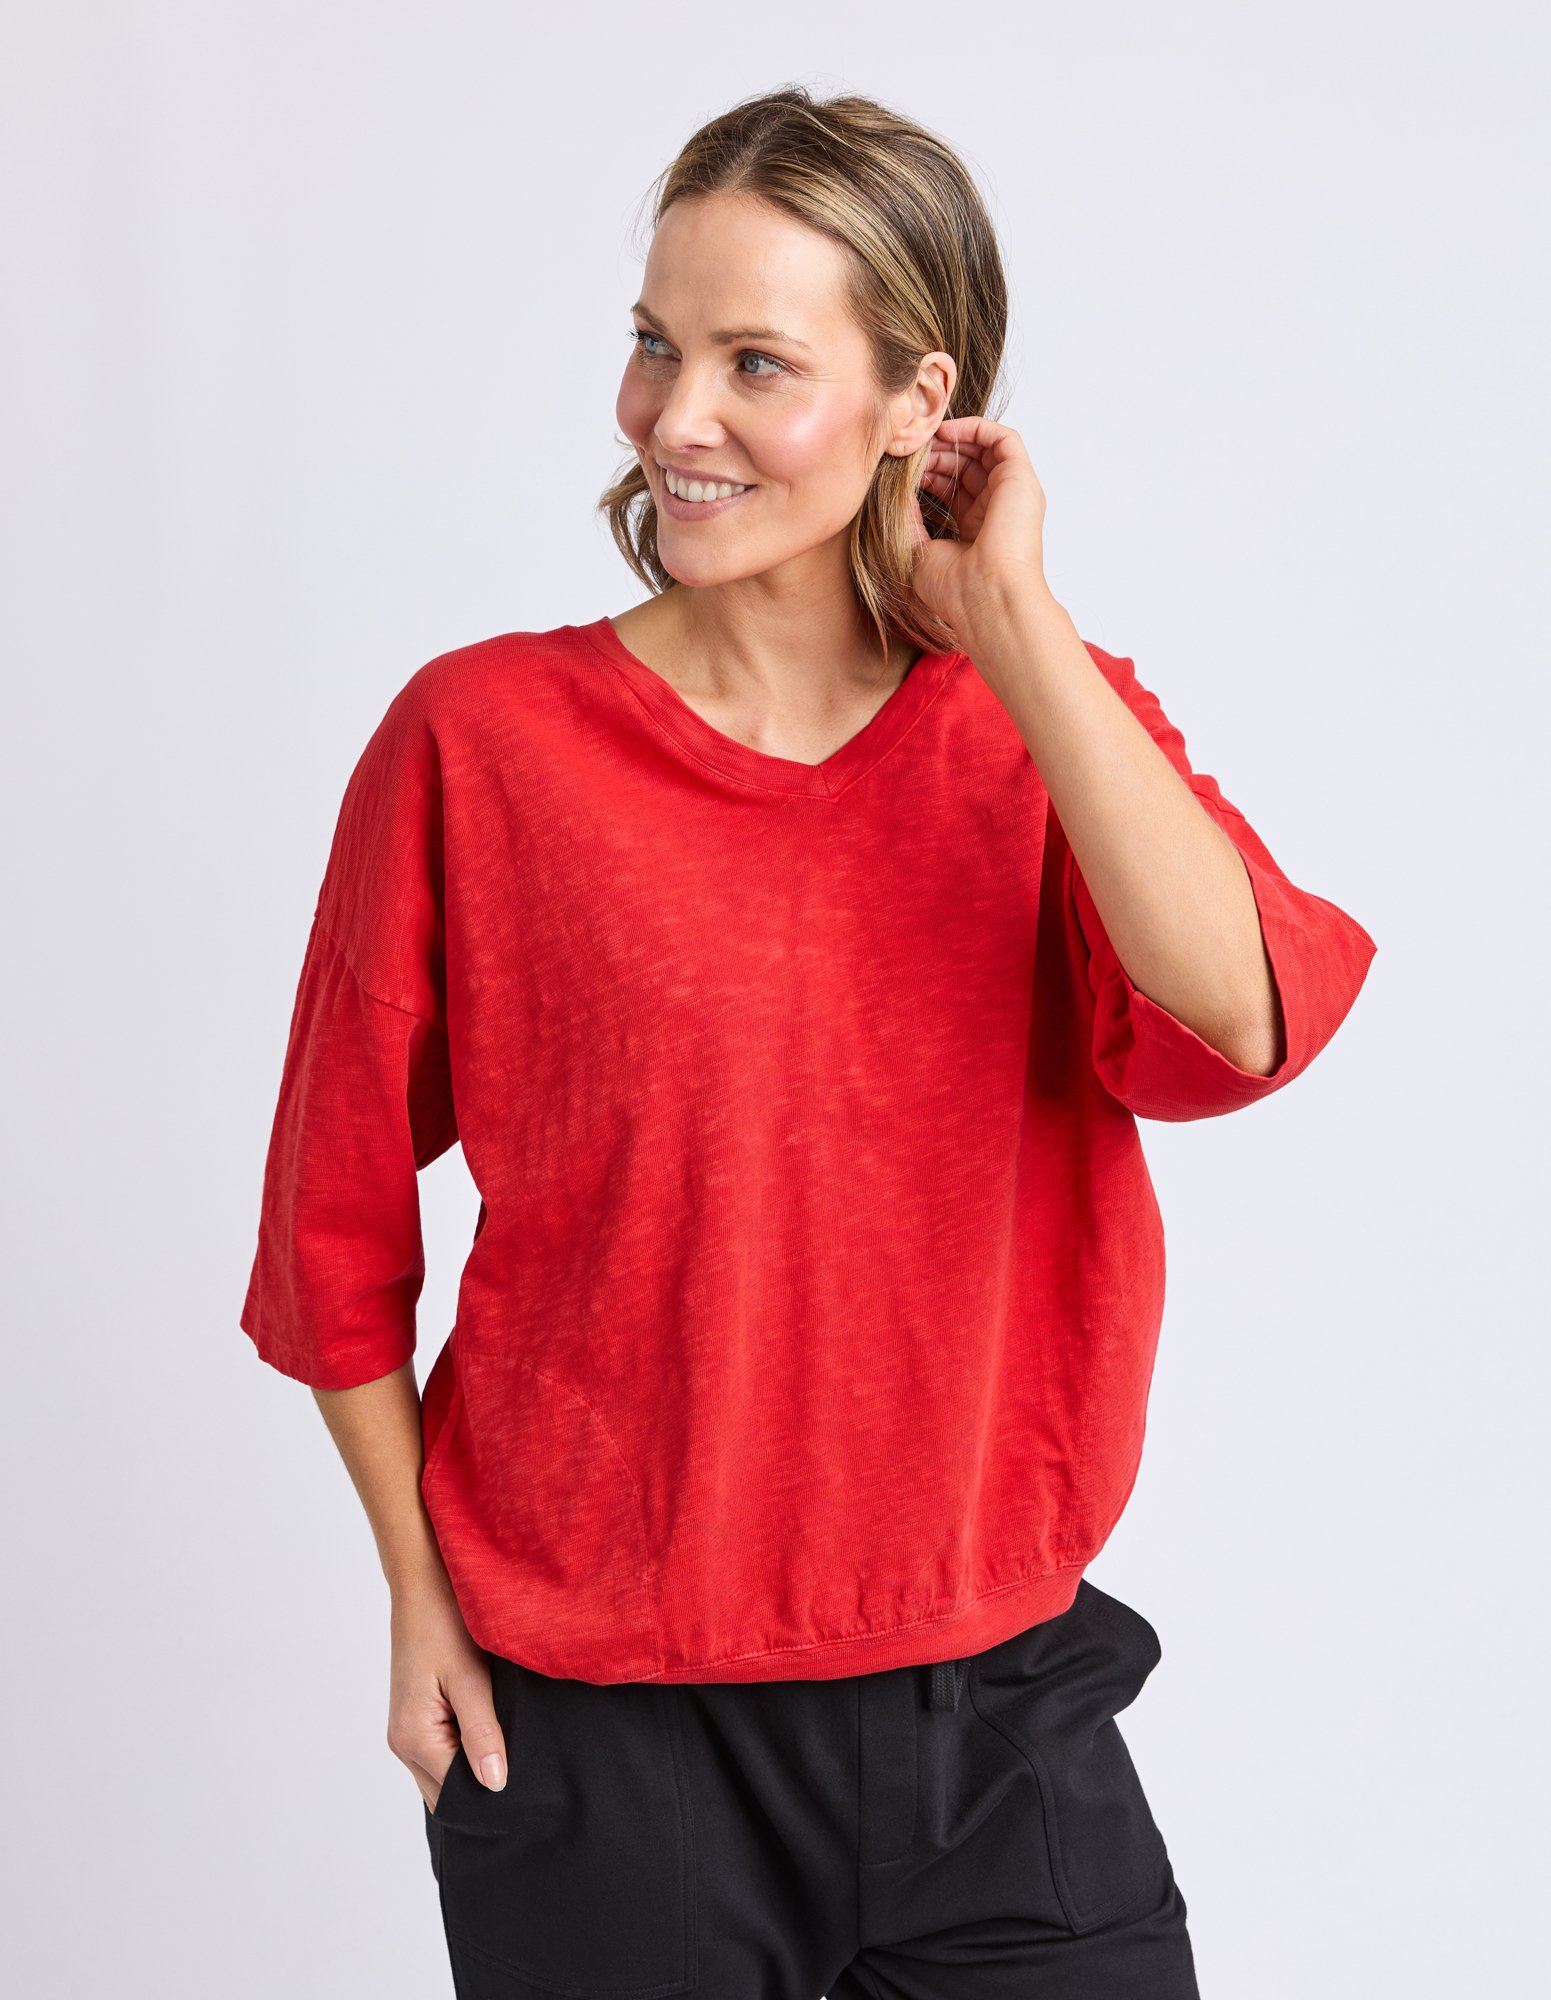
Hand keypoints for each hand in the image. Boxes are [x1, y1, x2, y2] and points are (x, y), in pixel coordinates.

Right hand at [387, 1575, 508, 1811]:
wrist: (424, 1585)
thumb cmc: (444, 1623)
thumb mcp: (470, 1678)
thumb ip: (482, 1733)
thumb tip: (495, 1785)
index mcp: (414, 1738)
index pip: (456, 1794)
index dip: (492, 1796)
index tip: (529, 1788)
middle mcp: (403, 1743)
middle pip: (446, 1793)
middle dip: (483, 1790)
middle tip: (527, 1775)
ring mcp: (406, 1732)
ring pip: (443, 1775)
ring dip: (473, 1770)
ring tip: (513, 1751)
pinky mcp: (415, 1718)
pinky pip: (441, 1753)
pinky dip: (465, 1752)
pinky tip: (492, 1732)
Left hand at [910, 416, 1055, 655]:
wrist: (987, 598)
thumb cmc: (955, 589)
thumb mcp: (918, 550)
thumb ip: (907, 518)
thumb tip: (896, 489)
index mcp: (976, 530)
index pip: (952, 490)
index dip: (928, 473)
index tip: (901, 467)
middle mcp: (997, 510)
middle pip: (966, 466)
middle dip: (936, 453)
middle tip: (910, 448)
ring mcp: (1012, 493)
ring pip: (984, 449)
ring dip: (953, 438)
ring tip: (925, 436)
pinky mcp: (1021, 479)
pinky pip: (1003, 438)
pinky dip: (975, 427)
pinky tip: (946, 431)